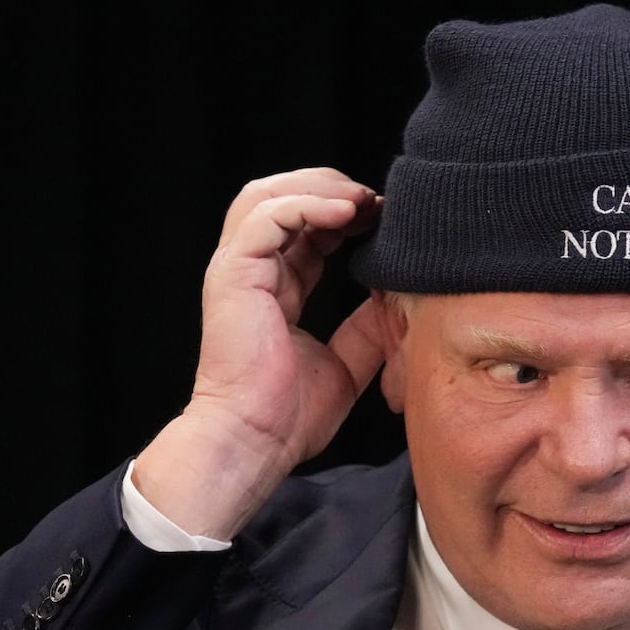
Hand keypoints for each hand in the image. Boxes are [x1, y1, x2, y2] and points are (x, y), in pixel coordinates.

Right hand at [133, 168, 387, 537]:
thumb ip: (367, 328)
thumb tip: (397, 301)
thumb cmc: (290, 416)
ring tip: (363, 200)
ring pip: (268, 195)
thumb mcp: (348, 363)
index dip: (345, 214)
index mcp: (274, 288)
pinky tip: (347, 212)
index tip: (387, 220)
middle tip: (379, 202)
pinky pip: (267, 216)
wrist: (257, 441)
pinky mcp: (233, 273)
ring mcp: (238, 269)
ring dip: (320, 188)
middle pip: (282, 197)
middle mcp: (252, 271)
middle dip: (332, 189)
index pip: (306, 227)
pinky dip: (308, 204)